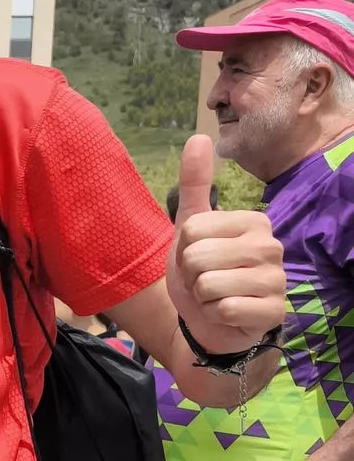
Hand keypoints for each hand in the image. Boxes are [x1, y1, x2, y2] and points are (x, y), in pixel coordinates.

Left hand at [166, 133, 284, 349]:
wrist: (208, 323)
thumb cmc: (202, 273)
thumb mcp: (191, 228)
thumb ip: (195, 185)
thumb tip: (200, 137)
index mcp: (253, 222)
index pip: (192, 229)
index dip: (184, 249)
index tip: (198, 258)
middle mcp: (271, 246)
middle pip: (198, 256)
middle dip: (191, 275)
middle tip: (205, 281)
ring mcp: (277, 280)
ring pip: (209, 284)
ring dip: (202, 297)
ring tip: (216, 297)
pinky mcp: (274, 312)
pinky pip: (226, 309)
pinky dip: (216, 316)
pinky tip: (226, 315)